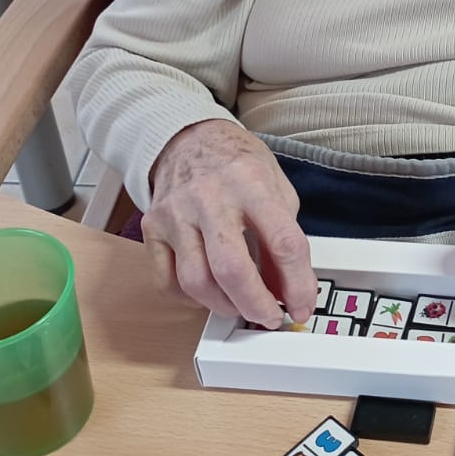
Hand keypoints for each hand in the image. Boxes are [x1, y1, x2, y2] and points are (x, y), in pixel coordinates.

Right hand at [142, 120, 315, 325]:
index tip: (302, 305)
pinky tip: (210, 292)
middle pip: (231, 269)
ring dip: (224, 306)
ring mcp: (176, 214)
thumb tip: (286, 289)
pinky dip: (191, 299)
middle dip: (256, 305)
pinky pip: (167, 282)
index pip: (283, 243)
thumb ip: (282, 237)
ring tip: (241, 306)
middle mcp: (210, 198)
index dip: (298, 284)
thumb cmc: (237, 164)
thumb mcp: (276, 189)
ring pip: (196, 282)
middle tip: (270, 317)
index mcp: (251, 183)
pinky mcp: (152, 228)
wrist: (188, 138)